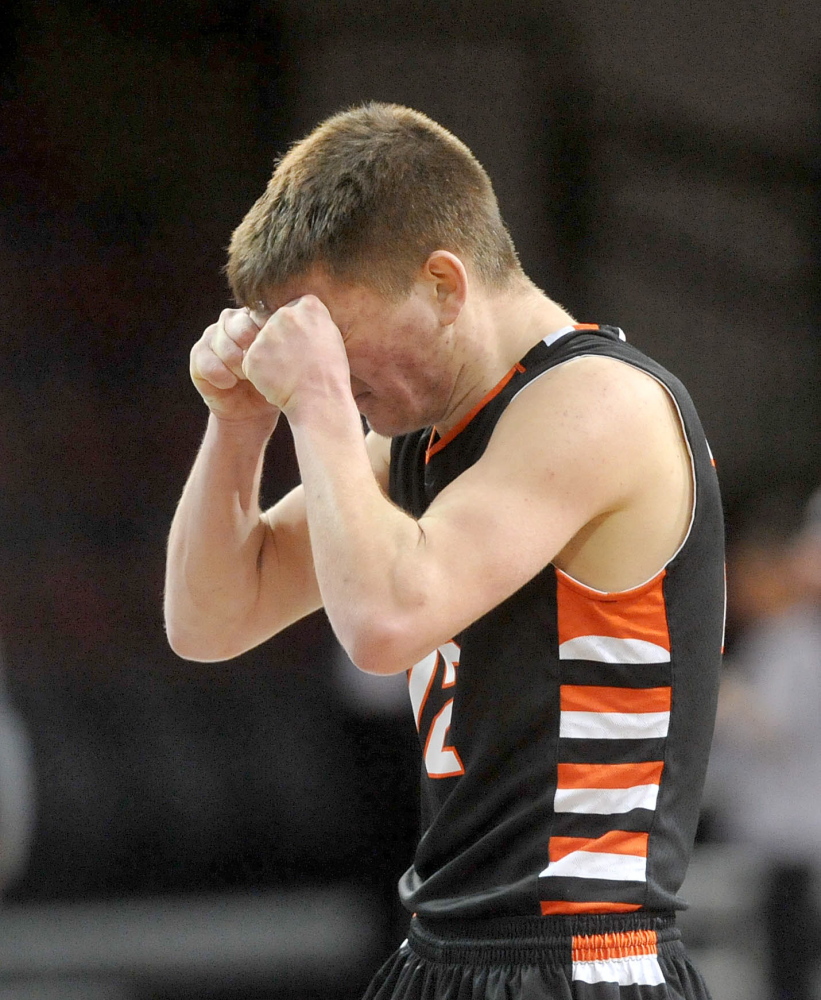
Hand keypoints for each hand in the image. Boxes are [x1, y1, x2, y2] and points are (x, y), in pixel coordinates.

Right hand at [190, 307, 279, 425]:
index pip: (259, 313)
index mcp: (256, 316)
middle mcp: (232, 320)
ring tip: (246, 378)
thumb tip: (291, 331)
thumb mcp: (284, 362)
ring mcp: (212, 334)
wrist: (252, 409)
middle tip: (259, 370)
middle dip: (251, 352)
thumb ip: (286, 342)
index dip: (266, 336)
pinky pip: (207, 362)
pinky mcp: (198, 353)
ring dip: (237, 367)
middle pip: (239, 325)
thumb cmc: (274, 382)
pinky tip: (230, 384)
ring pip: (223, 345)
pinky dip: (221, 377)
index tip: (274, 356)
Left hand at [242, 295, 350, 418]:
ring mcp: (266, 333)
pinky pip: (252, 362)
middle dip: (280, 340)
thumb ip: (312, 321)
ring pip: (261, 342)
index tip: (305, 345)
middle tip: (296, 361)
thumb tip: (299, 316)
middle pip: (273, 323)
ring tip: (289, 373)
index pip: (293, 309)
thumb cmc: (330, 373)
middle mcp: (285, 314)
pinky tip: (278, 381)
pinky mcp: (252, 354)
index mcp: (309, 306)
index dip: (297, 329)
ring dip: (270, 357)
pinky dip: (261, 373)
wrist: (320, 399)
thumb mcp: (331, 336)